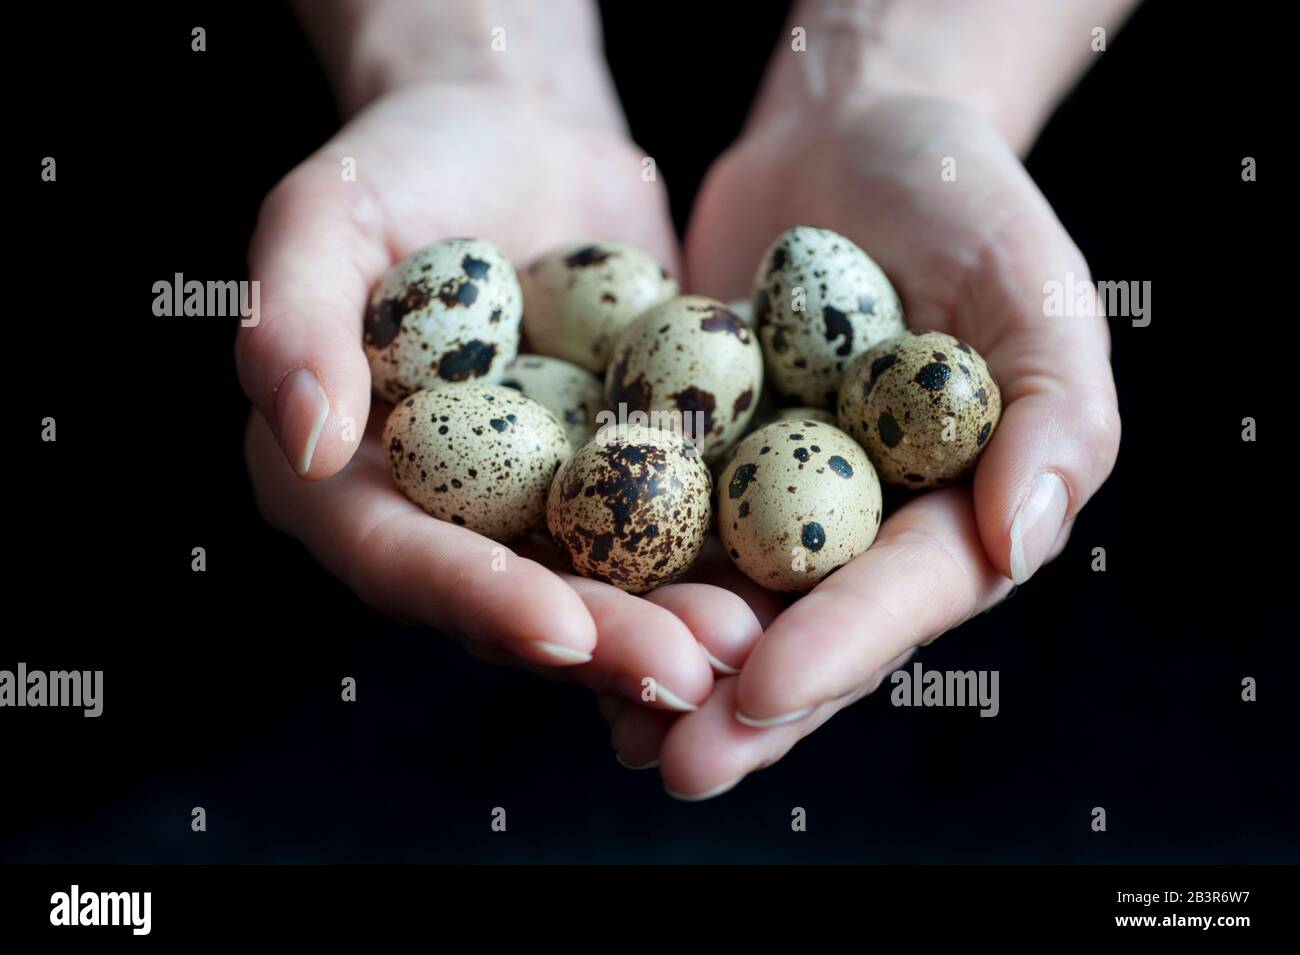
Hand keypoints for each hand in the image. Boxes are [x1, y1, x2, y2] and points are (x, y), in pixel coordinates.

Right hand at [238, 75, 768, 709]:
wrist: (518, 136)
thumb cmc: (403, 164)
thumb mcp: (323, 217)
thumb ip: (288, 321)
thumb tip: (308, 443)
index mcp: (348, 482)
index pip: (402, 558)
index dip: (476, 599)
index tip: (561, 628)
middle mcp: (445, 516)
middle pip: (516, 598)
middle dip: (605, 643)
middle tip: (690, 673)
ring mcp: (539, 503)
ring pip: (605, 583)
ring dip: (676, 625)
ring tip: (751, 648)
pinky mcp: (622, 474)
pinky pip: (671, 523)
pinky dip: (724, 558)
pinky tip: (788, 586)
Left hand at [604, 93, 1119, 795]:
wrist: (852, 136)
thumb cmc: (963, 200)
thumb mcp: (1031, 284)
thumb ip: (1053, 410)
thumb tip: (1020, 542)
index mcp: (957, 511)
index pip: (901, 596)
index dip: (837, 652)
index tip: (765, 694)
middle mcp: (863, 528)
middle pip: (805, 631)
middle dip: (740, 704)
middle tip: (673, 765)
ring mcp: (774, 502)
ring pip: (722, 603)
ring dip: (665, 668)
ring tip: (608, 727)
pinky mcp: (700, 461)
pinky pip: (654, 527)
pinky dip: (613, 577)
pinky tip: (560, 624)